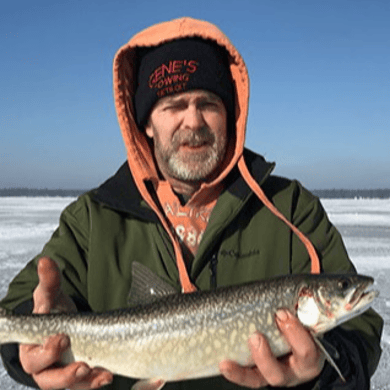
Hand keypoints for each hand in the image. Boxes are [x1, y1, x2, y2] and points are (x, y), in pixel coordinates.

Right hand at [19, 257, 112, 389]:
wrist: (61, 322)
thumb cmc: (51, 311)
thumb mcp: (50, 295)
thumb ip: (49, 280)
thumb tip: (45, 260)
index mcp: (32, 347)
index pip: (34, 356)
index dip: (47, 351)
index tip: (63, 338)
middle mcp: (44, 366)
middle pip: (49, 378)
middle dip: (65, 375)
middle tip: (83, 366)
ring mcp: (62, 372)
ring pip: (70, 385)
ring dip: (86, 382)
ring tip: (103, 375)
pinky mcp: (78, 375)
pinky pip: (85, 384)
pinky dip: (95, 381)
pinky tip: (108, 375)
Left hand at [219, 309, 324, 387]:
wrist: (301, 338)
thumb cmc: (302, 319)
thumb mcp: (309, 311)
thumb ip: (305, 300)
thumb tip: (308, 287)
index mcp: (309, 354)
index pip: (308, 350)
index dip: (295, 334)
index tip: (282, 313)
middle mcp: (293, 369)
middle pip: (281, 373)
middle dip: (266, 355)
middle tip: (256, 335)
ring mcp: (275, 373)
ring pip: (262, 377)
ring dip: (249, 362)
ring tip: (242, 344)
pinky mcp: (259, 374)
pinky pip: (248, 377)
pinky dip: (236, 372)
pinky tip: (224, 363)